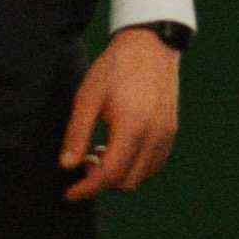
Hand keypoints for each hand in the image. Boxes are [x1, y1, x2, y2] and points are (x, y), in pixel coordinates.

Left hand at [57, 28, 184, 200]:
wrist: (150, 44)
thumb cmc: (115, 68)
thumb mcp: (88, 97)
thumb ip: (77, 134)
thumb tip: (67, 166)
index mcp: (132, 128)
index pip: (109, 175)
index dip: (87, 189)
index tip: (70, 193)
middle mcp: (154, 137)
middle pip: (127, 182)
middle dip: (102, 181)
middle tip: (84, 160)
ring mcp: (166, 135)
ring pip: (142, 177)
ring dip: (119, 175)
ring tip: (100, 152)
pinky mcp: (171, 131)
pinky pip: (154, 164)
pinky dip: (135, 166)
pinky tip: (120, 148)